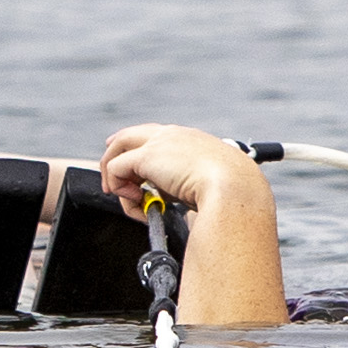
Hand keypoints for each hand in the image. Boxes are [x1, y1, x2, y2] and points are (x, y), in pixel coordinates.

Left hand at [98, 124, 256, 221]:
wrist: (235, 189)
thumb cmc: (232, 194)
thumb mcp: (211, 188)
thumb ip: (193, 191)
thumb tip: (190, 213)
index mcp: (192, 140)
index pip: (157, 138)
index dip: (140, 152)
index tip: (134, 171)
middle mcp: (173, 135)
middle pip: (131, 135)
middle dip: (115, 153)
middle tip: (112, 181)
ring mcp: (159, 143)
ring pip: (118, 149)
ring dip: (116, 177)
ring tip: (130, 201)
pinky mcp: (146, 157)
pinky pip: (116, 168)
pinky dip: (119, 187)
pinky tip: (136, 202)